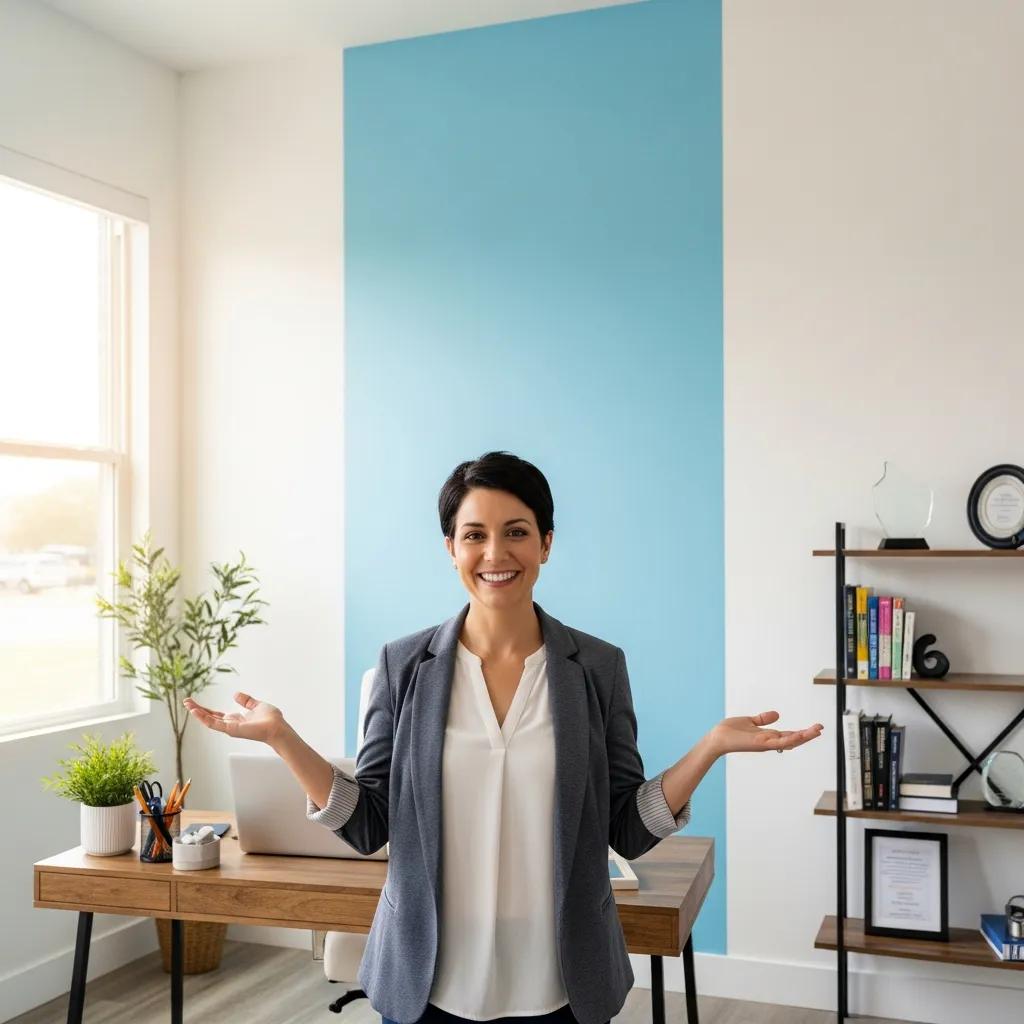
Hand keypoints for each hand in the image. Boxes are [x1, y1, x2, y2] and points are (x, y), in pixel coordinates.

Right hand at [182, 692, 287, 745]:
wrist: (278, 727)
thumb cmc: (271, 719)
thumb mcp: (256, 705)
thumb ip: (246, 701)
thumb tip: (236, 694)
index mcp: (236, 719)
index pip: (216, 714)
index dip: (205, 709)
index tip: (194, 703)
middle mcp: (231, 724)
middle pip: (209, 717)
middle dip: (197, 710)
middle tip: (186, 702)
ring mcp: (230, 728)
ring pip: (209, 720)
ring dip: (198, 713)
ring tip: (187, 705)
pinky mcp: (231, 729)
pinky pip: (214, 724)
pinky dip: (204, 718)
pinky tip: (196, 711)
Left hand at [709, 711, 823, 755]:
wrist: (717, 738)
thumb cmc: (730, 731)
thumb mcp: (750, 721)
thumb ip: (763, 719)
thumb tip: (777, 714)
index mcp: (768, 736)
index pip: (789, 735)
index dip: (803, 732)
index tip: (815, 728)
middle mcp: (769, 742)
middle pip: (793, 739)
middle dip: (808, 735)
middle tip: (821, 729)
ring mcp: (766, 744)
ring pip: (789, 741)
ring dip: (804, 737)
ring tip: (817, 731)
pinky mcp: (760, 744)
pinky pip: (778, 743)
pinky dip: (790, 739)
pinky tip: (800, 734)